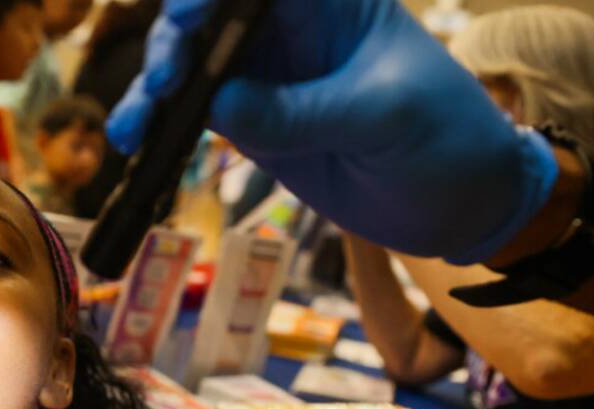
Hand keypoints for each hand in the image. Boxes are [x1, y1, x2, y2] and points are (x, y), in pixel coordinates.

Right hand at [106, 0, 557, 263]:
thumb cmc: (445, 139)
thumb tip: (218, 108)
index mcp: (329, 2)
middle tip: (166, 80)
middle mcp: (287, 28)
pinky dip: (160, 129)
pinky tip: (135, 146)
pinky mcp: (252, 124)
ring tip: (134, 128)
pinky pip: (192, 116)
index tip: (189, 14)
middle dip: (175, 38)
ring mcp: (265, 77)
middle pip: (209, 14)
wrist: (460, 204)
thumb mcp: (384, 118)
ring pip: (189, 65)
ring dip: (151, 90)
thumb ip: (303, 111)